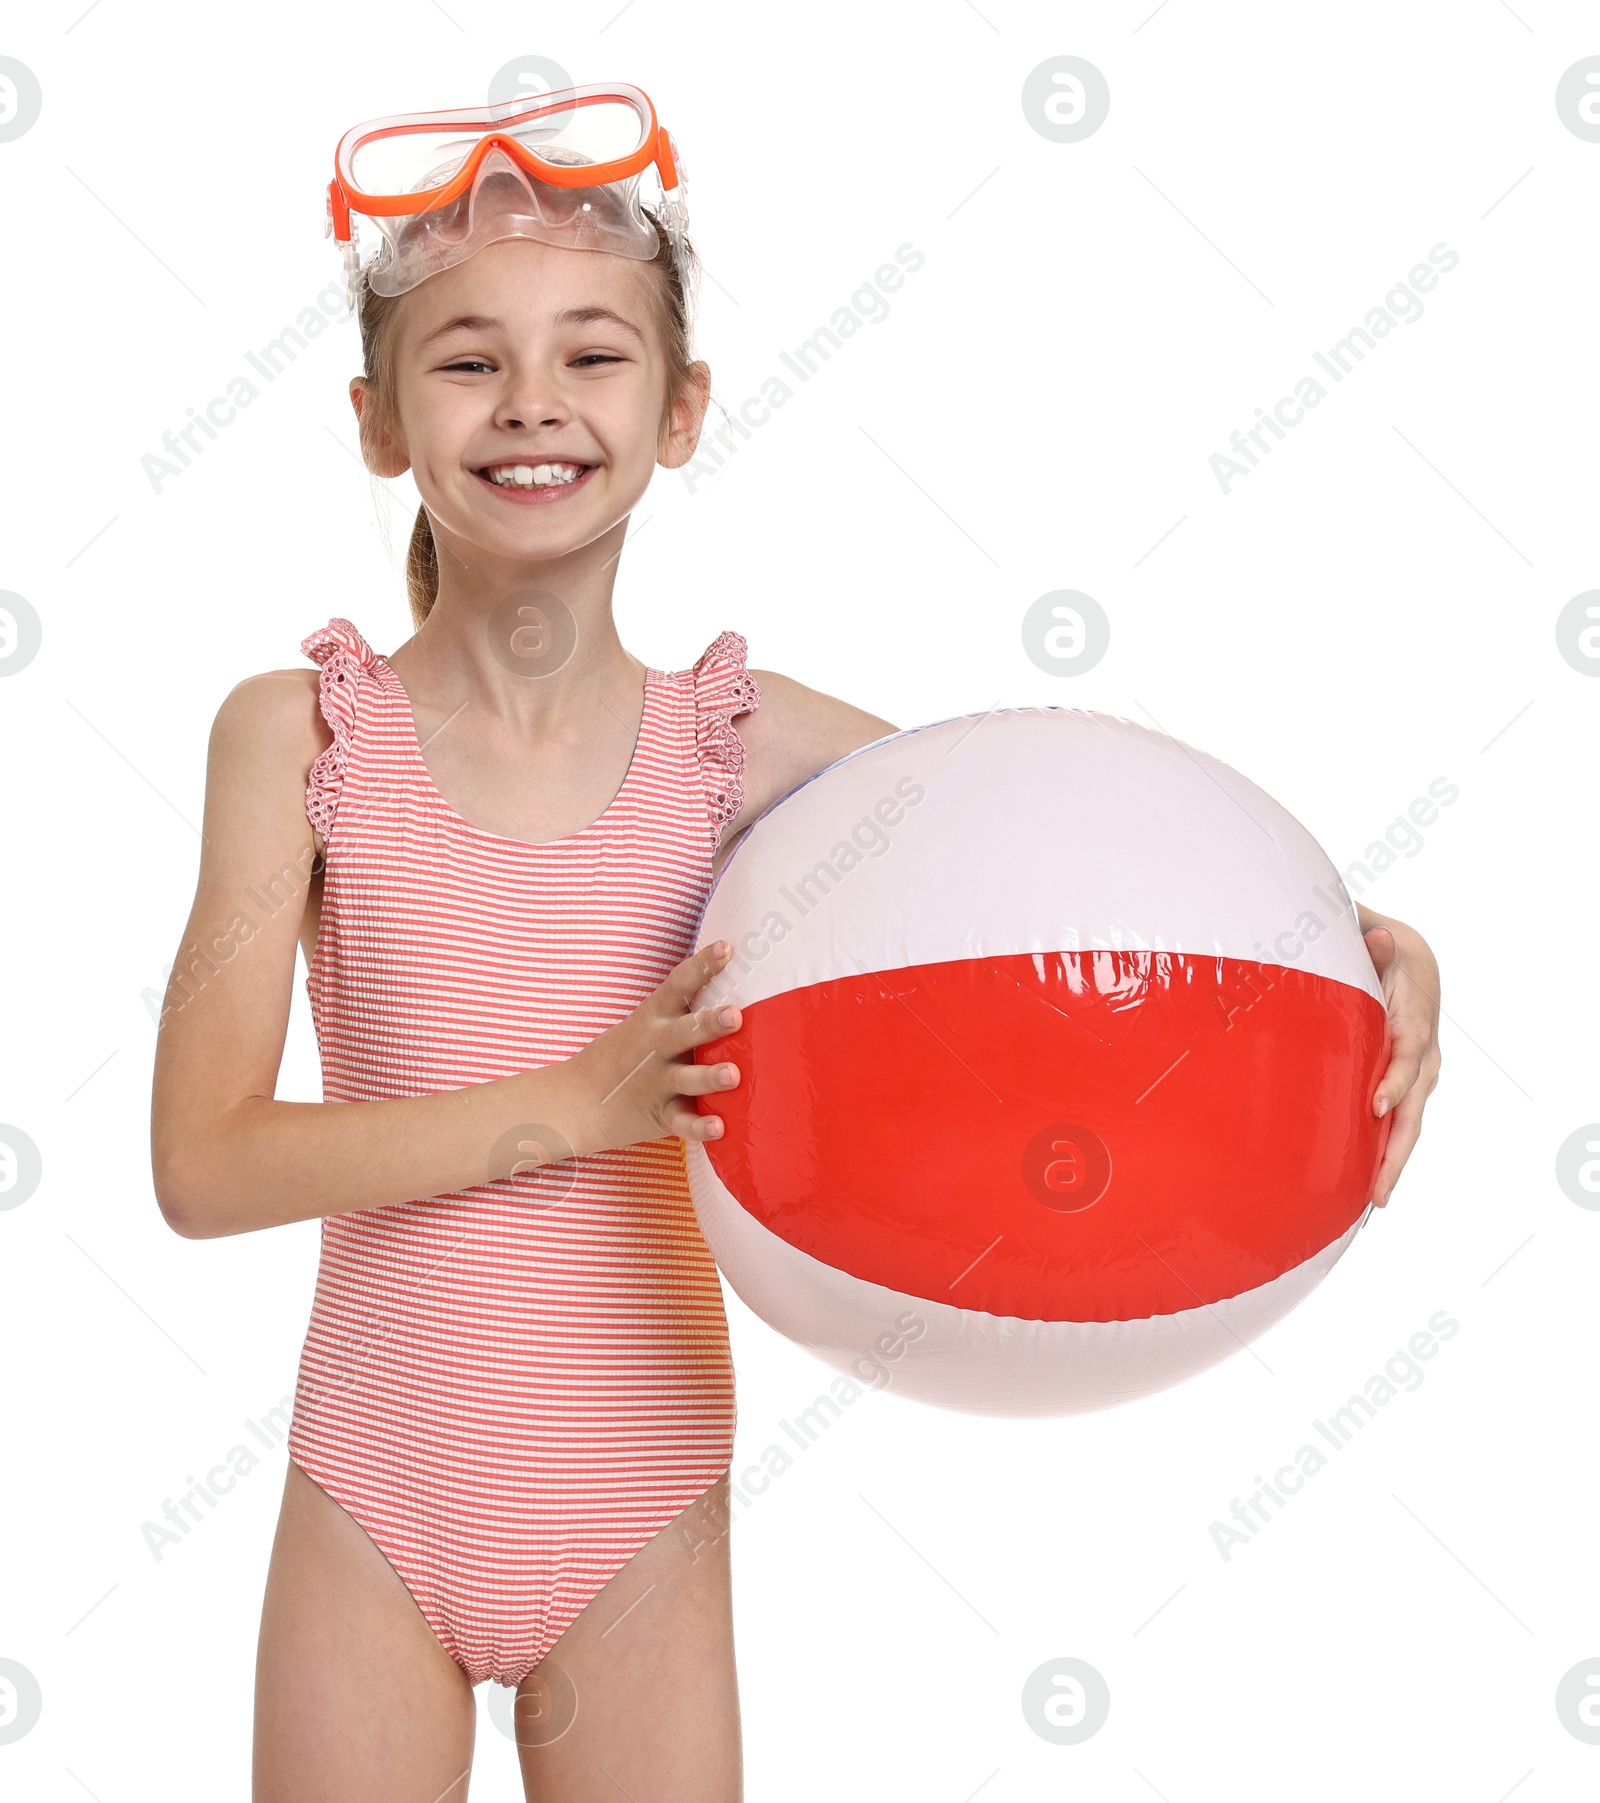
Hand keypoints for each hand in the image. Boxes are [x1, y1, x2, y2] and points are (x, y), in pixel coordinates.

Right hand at [563, 941, 743, 1156]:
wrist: (574, 1101)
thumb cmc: (621, 1058)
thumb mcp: (645, 1025)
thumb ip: (682, 1013)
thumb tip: (734, 989)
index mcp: (654, 1018)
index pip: (679, 985)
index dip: (702, 965)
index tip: (726, 948)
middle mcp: (656, 1046)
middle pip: (684, 1031)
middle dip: (709, 1023)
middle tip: (734, 1015)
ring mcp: (656, 1082)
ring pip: (686, 1078)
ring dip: (708, 1076)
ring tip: (732, 1075)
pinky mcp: (657, 1114)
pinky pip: (680, 1122)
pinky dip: (699, 1127)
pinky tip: (720, 1128)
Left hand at [1361, 912, 1441, 1207]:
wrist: (1411, 960)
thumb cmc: (1384, 954)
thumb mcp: (1378, 943)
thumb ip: (1373, 945)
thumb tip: (1377, 935)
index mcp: (1413, 1023)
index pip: (1406, 1058)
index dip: (1394, 1083)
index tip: (1375, 1107)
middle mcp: (1423, 1056)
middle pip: (1413, 1110)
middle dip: (1396, 1152)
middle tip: (1376, 1190)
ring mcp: (1419, 1075)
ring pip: (1409, 1125)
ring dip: (1392, 1162)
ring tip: (1371, 1200)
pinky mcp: (1408, 1086)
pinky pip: (1400, 1124)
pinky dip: (1387, 1153)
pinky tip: (1367, 1183)